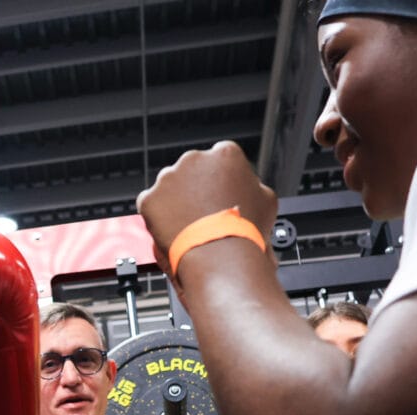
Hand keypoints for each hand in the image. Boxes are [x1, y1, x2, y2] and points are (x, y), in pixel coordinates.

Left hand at [137, 140, 277, 273]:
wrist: (220, 257)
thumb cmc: (245, 232)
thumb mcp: (266, 201)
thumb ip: (253, 186)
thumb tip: (250, 188)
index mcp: (225, 155)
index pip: (221, 161)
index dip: (221, 182)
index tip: (220, 197)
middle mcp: (194, 159)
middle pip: (193, 172)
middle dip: (196, 189)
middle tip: (204, 214)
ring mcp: (168, 177)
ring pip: (170, 188)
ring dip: (177, 203)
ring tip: (190, 227)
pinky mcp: (150, 198)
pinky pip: (153, 206)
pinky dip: (159, 218)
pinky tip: (175, 232)